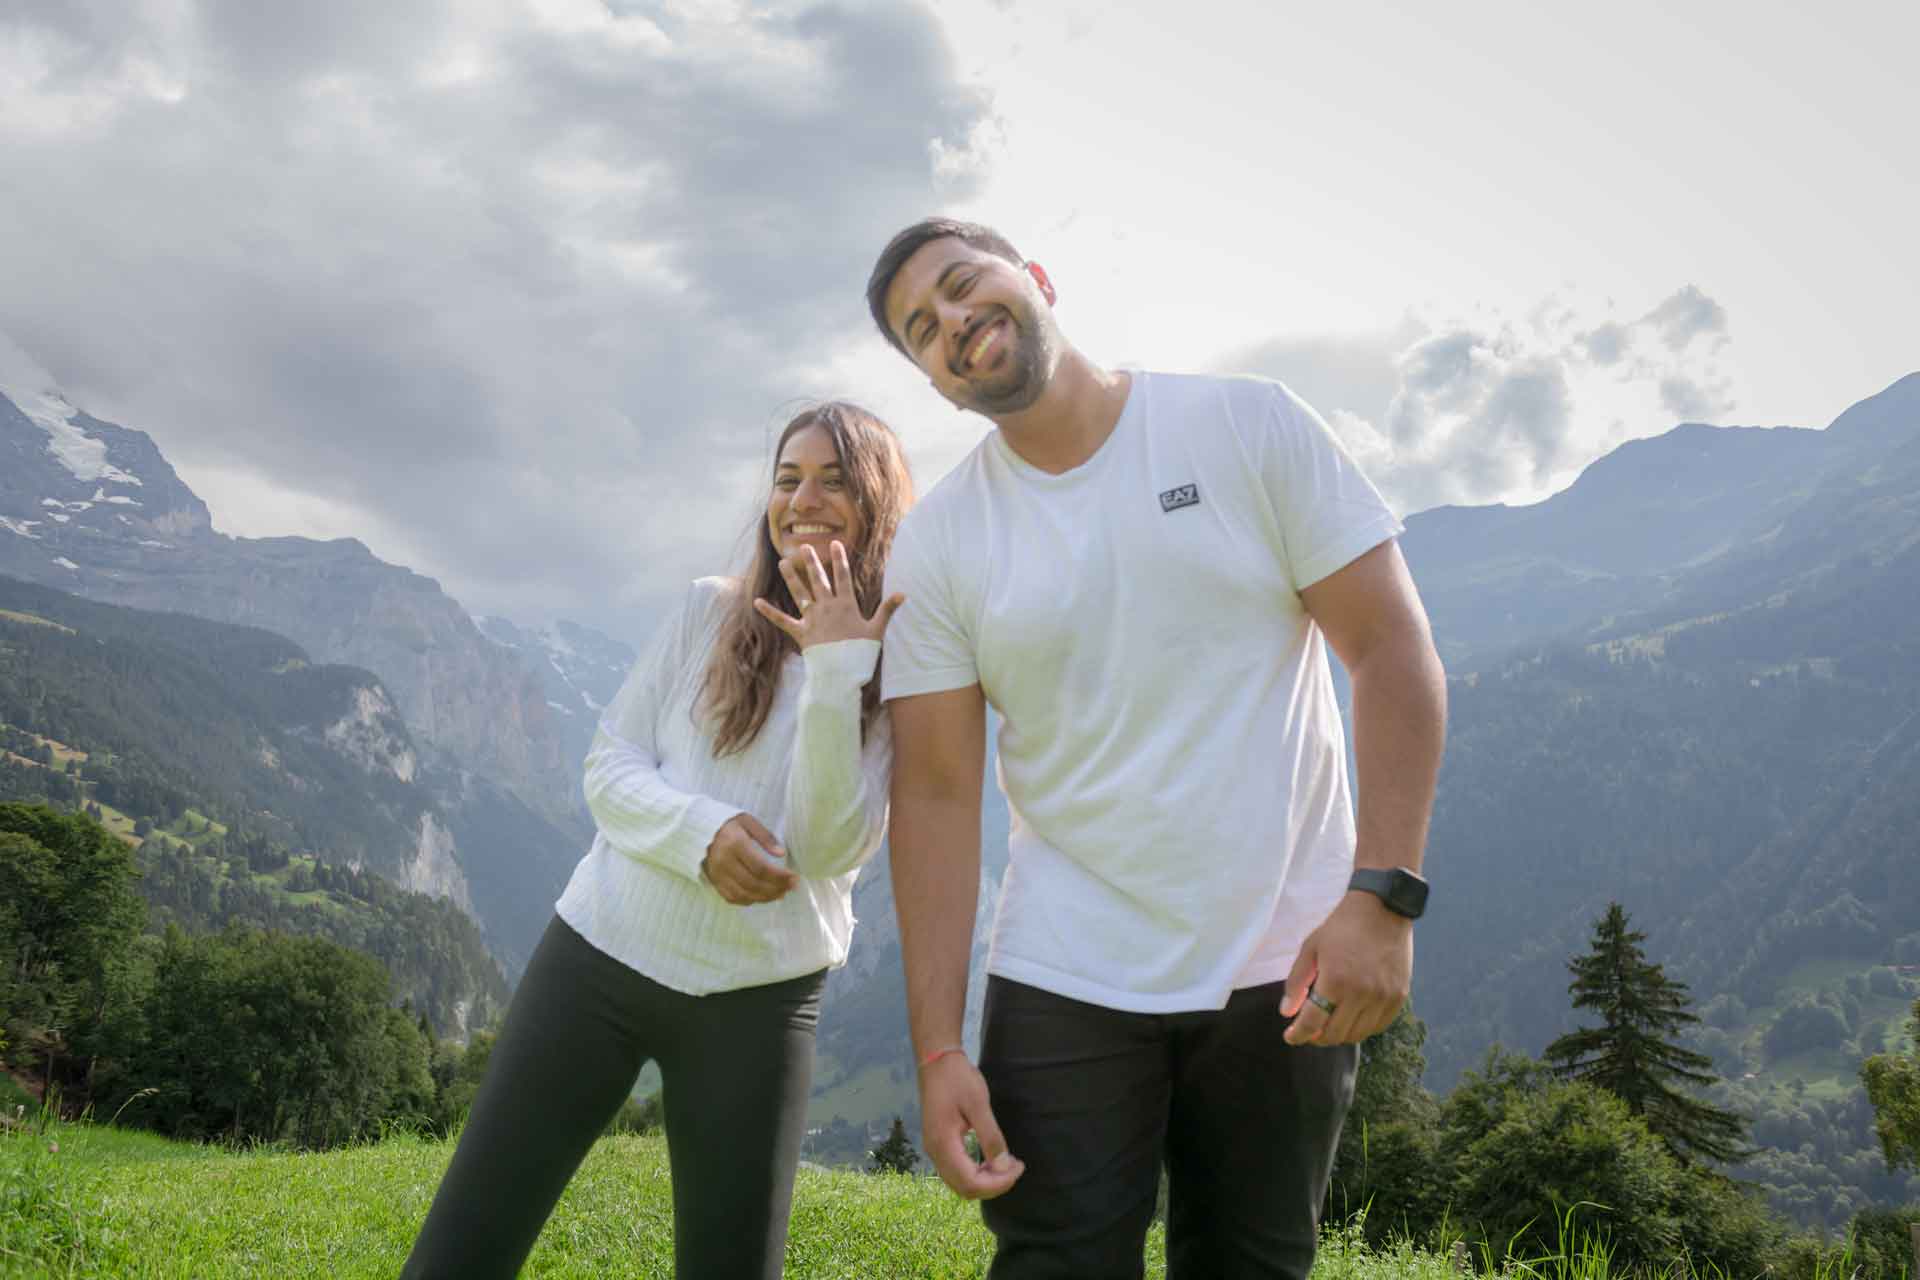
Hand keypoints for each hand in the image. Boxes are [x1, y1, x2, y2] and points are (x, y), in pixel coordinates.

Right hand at [701, 813, 797, 904]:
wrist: (698, 830)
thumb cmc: (727, 824)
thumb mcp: (747, 821)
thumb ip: (765, 836)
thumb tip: (781, 853)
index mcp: (734, 844)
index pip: (760, 867)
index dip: (779, 876)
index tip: (794, 878)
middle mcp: (724, 862)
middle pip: (753, 884)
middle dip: (776, 888)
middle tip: (791, 887)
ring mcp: (718, 874)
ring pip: (744, 894)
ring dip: (765, 897)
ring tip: (781, 893)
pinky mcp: (714, 882)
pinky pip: (732, 898)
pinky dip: (749, 900)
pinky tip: (762, 896)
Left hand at [753, 540, 904, 649]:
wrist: (841, 673)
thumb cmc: (861, 653)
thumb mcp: (877, 631)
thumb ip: (887, 610)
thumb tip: (903, 593)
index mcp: (846, 605)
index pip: (843, 577)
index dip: (839, 559)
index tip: (834, 544)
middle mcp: (827, 607)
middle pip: (818, 580)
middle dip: (812, 562)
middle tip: (804, 546)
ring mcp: (812, 619)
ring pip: (799, 593)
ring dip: (791, 577)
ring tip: (783, 562)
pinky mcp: (800, 633)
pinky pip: (782, 620)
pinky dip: (769, 611)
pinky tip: (756, 602)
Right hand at [918, 1053, 1023, 1199]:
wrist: (936, 1060)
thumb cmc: (957, 1078)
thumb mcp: (978, 1104)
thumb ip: (991, 1137)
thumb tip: (1004, 1166)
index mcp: (943, 1144)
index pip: (970, 1182)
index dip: (997, 1183)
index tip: (1018, 1168)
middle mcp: (934, 1153)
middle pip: (964, 1188)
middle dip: (993, 1185)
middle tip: (1016, 1168)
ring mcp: (934, 1150)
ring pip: (959, 1183)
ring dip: (985, 1181)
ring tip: (1007, 1165)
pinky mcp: (938, 1144)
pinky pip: (956, 1172)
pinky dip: (975, 1174)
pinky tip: (991, 1161)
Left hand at [1281, 890, 1413, 1044]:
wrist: (1382, 909)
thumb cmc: (1342, 927)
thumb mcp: (1311, 948)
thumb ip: (1297, 983)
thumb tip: (1287, 1013)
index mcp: (1336, 981)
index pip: (1313, 1023)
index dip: (1298, 1035)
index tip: (1290, 1037)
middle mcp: (1361, 995)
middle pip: (1335, 1035)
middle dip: (1317, 1037)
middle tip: (1309, 1029)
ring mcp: (1383, 998)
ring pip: (1357, 1035)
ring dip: (1339, 1034)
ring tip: (1329, 1023)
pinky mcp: (1399, 997)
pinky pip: (1378, 1027)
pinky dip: (1362, 1028)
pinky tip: (1352, 1018)